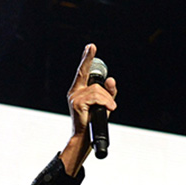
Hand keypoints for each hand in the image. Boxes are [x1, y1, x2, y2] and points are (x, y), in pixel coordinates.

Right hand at [61, 43, 116, 173]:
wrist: (84, 138)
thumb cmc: (93, 122)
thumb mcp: (104, 105)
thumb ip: (108, 92)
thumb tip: (111, 79)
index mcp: (78, 91)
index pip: (83, 72)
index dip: (86, 58)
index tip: (91, 46)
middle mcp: (74, 92)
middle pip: (93, 82)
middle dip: (99, 81)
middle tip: (101, 78)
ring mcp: (74, 97)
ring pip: (98, 90)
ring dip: (107, 100)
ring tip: (108, 110)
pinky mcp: (77, 103)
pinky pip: (96, 97)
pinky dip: (105, 102)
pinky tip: (108, 110)